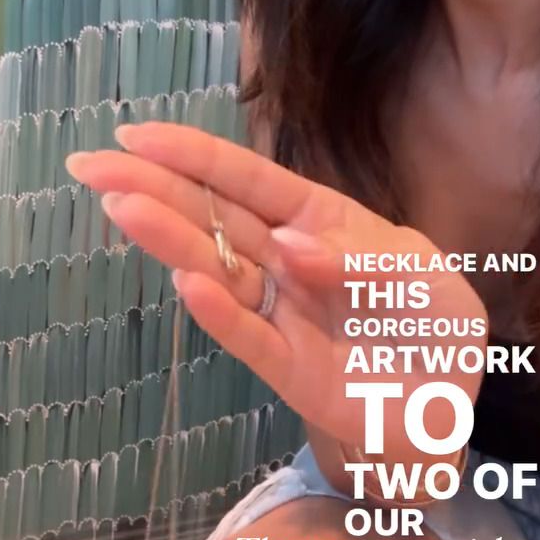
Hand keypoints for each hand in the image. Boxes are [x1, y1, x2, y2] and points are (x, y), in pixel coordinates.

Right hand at [65, 122, 487, 462]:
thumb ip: (362, 259)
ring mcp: (280, 311)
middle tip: (91, 165)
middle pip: (214, 216)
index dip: (194, 155)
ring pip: (216, 268)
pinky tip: (186, 284)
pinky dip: (218, 313)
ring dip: (171, 240)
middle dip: (154, 186)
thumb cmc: (434, 321)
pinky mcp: (284, 367)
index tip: (134, 135)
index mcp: (319, 218)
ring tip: (122, 208)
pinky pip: (246, 336)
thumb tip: (291, 246)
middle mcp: (286, 258)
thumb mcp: (420, 274)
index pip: (248, 179)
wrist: (449, 403)